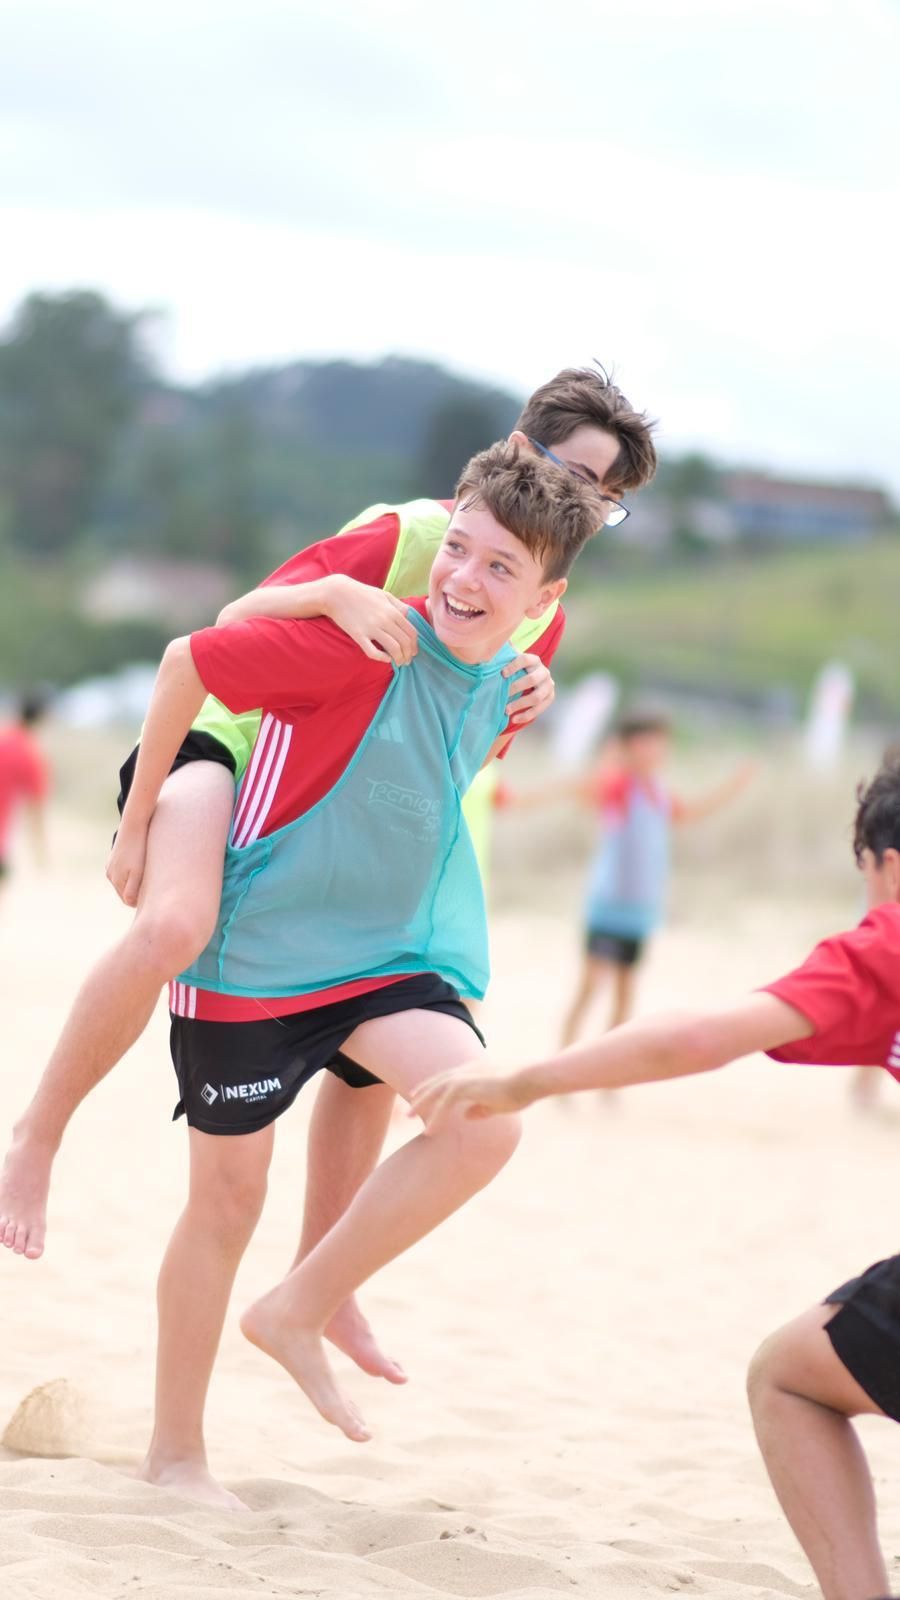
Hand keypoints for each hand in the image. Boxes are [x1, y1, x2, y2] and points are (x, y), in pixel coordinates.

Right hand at [106, 820, 148, 906]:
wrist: (134, 824)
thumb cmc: (139, 849)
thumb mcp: (137, 872)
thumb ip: (132, 889)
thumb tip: (130, 903)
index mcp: (115, 879)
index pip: (128, 900)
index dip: (140, 901)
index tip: (153, 899)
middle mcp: (110, 873)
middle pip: (125, 891)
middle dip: (136, 893)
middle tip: (153, 890)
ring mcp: (111, 864)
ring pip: (124, 880)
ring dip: (134, 882)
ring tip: (149, 878)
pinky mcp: (115, 855)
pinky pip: (124, 869)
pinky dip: (132, 872)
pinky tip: (142, 866)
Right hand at [324, 576, 418, 665]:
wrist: (336, 593)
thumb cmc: (361, 593)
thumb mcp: (384, 594)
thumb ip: (398, 605)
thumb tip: (408, 616)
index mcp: (393, 611)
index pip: (411, 633)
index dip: (415, 646)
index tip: (413, 653)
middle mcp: (385, 620)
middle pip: (405, 642)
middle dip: (408, 655)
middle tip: (406, 662)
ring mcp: (372, 628)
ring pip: (394, 648)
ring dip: (399, 659)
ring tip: (398, 663)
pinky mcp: (358, 635)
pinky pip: (373, 652)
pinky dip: (383, 658)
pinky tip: (385, 659)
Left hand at [410, 1062, 534, 1132]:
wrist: (530, 1080)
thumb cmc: (521, 1090)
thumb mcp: (498, 1103)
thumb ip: (481, 1108)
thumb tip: (465, 1115)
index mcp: (476, 1070)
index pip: (451, 1077)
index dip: (437, 1086)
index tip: (425, 1093)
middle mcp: (467, 1070)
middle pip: (438, 1081)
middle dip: (423, 1092)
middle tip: (411, 1103)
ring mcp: (465, 1076)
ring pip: (435, 1091)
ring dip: (421, 1104)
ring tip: (408, 1117)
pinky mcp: (464, 1086)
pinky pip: (443, 1104)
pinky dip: (435, 1117)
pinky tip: (429, 1132)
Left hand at [503, 652, 554, 725]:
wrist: (531, 681)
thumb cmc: (516, 671)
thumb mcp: (511, 661)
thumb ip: (504, 656)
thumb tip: (488, 650)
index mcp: (534, 660)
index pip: (525, 659)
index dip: (514, 666)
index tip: (502, 674)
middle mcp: (544, 672)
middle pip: (532, 680)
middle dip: (516, 688)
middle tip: (502, 694)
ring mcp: (549, 686)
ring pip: (536, 697)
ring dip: (520, 704)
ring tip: (506, 710)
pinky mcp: (550, 698)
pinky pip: (539, 709)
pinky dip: (526, 715)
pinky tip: (514, 719)